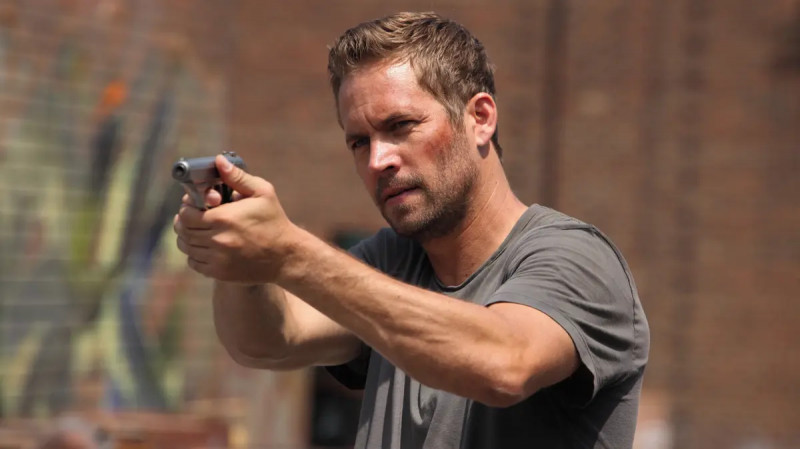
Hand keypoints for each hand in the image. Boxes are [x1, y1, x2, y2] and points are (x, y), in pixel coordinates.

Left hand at [173, 155, 296, 283]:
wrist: (286, 256)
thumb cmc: (274, 221)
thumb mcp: (263, 193)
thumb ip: (238, 177)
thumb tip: (218, 161)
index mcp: (224, 218)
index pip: (186, 215)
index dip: (186, 209)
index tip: (193, 207)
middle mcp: (218, 240)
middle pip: (183, 232)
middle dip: (184, 223)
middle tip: (192, 218)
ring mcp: (218, 259)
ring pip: (187, 248)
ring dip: (188, 238)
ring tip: (197, 232)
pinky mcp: (220, 273)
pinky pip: (195, 263)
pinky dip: (195, 255)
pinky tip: (206, 248)